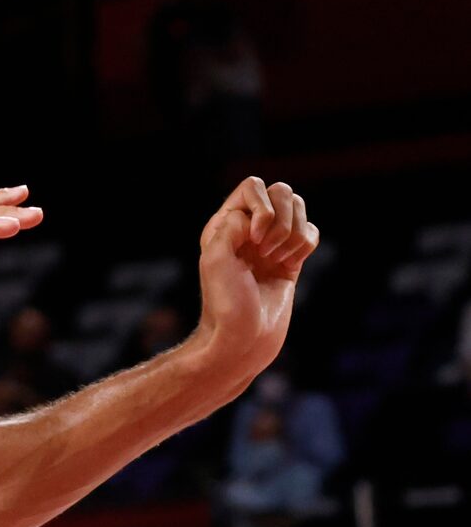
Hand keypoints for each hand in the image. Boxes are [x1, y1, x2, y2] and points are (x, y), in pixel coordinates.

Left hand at [193, 177, 318, 385]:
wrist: (243, 339)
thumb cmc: (225, 303)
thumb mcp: (215, 258)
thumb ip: (233, 224)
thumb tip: (257, 215)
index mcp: (225, 224)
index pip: (252, 186)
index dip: (261, 207)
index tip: (252, 240)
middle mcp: (248, 229)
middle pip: (281, 192)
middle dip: (281, 221)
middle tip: (265, 253)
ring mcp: (271, 243)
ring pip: (300, 210)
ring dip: (293, 235)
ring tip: (275, 261)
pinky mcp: (291, 259)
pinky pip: (311, 233)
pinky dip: (304, 246)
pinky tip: (288, 267)